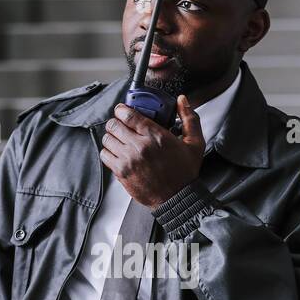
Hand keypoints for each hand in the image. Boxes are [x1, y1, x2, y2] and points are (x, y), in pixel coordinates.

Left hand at [100, 94, 204, 208]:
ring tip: (119, 139)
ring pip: (107, 139)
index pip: (128, 114)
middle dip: (116, 122)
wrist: (178, 199)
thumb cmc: (185, 173)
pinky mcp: (121, 173)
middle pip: (113, 125)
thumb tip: (183, 100)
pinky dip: (108, 152)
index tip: (122, 110)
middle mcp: (140, 147)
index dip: (121, 109)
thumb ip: (189, 118)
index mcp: (156, 136)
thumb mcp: (195, 143)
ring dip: (111, 137)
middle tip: (121, 125)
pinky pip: (105, 155)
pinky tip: (117, 153)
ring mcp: (128, 160)